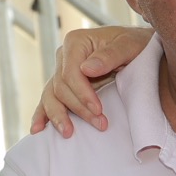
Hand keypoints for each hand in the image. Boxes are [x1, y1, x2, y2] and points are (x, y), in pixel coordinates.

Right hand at [30, 26, 152, 135]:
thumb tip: (86, 69)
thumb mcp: (129, 46)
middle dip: (78, 108)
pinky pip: (49, 100)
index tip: (98, 109)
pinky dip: (42, 115)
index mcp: (75, 42)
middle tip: (100, 124)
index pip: (70, 73)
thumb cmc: (135, 45)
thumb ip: (110, 55)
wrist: (138, 49)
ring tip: (68, 133)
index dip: (82, 94)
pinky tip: (38, 129)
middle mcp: (63, 56)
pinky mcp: (64, 85)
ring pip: (51, 96)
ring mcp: (61, 71)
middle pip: (61, 87)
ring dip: (58, 116)